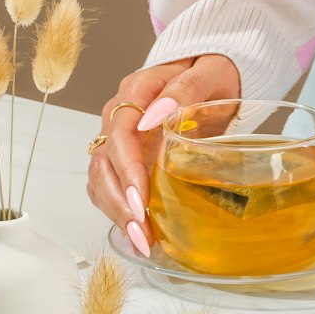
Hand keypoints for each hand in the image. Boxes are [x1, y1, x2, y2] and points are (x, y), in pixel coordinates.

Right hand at [87, 54, 240, 253]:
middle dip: (120, 201)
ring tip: (140, 241)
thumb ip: (183, 90)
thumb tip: (156, 116)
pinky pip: (111, 183)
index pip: (120, 133)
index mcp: (137, 91)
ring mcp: (119, 136)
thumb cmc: (212, 72)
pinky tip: (138, 232)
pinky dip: (119, 209)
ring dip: (117, 211)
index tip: (142, 198)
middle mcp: (119, 115)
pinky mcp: (125, 154)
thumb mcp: (207, 73)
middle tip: (140, 231)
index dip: (127, 168)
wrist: (211, 72)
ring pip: (102, 177)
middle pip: (103, 161)